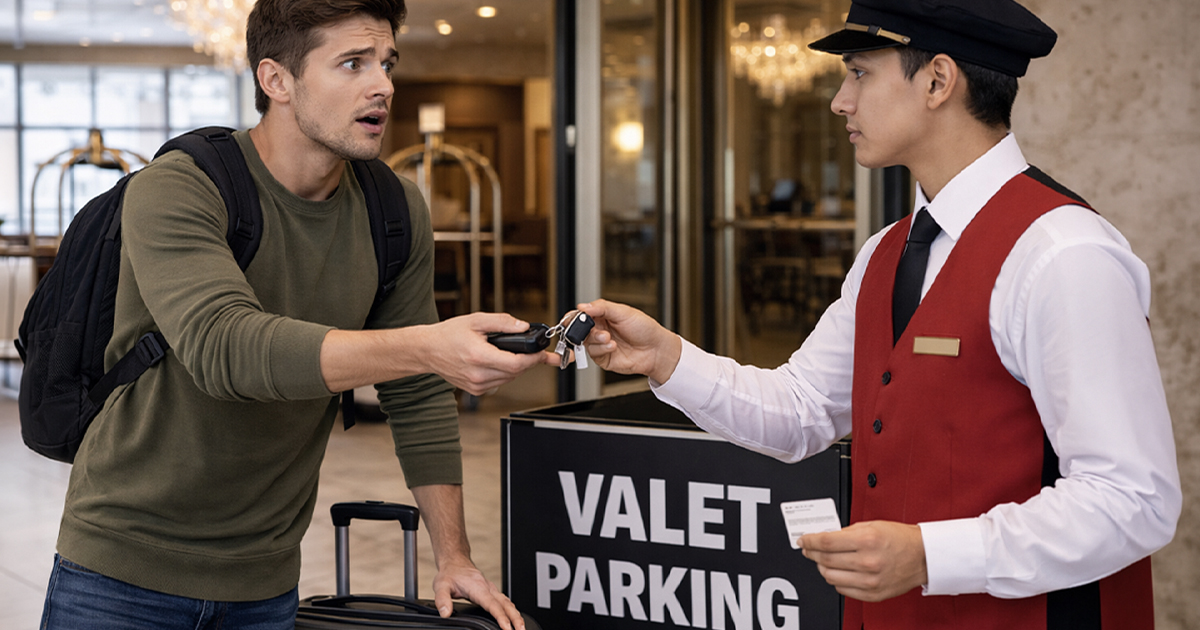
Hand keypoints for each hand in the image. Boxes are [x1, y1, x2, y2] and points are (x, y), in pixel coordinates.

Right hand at [422, 313, 558, 394]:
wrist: (428, 350)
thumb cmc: (449, 334)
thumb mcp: (476, 320)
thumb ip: (502, 322)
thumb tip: (523, 326)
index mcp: (479, 356)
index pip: (516, 363)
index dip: (534, 359)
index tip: (543, 353)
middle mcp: (478, 374)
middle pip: (516, 373)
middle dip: (529, 362)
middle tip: (538, 352)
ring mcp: (476, 385)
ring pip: (509, 379)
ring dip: (518, 368)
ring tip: (519, 354)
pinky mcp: (475, 390)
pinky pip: (499, 383)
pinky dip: (506, 373)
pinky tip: (501, 362)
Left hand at [431, 557, 524, 629]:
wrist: (455, 562)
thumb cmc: (450, 573)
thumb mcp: (441, 585)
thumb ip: (442, 600)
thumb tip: (446, 613)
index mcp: (478, 588)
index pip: (492, 604)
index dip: (501, 617)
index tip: (507, 628)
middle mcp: (488, 588)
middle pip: (506, 604)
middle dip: (515, 618)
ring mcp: (491, 589)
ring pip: (508, 603)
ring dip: (516, 615)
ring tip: (521, 627)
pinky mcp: (492, 591)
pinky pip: (505, 601)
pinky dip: (512, 610)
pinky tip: (514, 616)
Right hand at [575, 299, 680, 383]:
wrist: (656, 350)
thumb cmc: (645, 329)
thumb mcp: (623, 312)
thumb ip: (601, 307)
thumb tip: (583, 306)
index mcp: (602, 315)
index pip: (581, 314)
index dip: (574, 316)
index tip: (572, 318)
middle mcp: (600, 330)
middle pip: (579, 329)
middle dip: (583, 329)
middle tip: (590, 328)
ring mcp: (601, 344)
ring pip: (585, 342)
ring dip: (595, 339)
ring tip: (608, 337)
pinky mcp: (603, 358)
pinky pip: (593, 354)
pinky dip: (601, 349)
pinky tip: (612, 346)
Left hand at [799, 520, 927, 601]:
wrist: (923, 557)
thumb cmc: (900, 539)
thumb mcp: (871, 525)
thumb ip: (846, 531)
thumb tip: (824, 537)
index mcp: (867, 541)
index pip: (826, 542)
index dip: (809, 541)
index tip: (803, 540)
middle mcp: (868, 562)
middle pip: (825, 560)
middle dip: (812, 553)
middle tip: (809, 549)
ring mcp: (870, 580)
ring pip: (830, 577)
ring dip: (822, 567)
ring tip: (824, 560)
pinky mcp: (872, 594)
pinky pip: (842, 589)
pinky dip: (836, 580)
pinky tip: (839, 571)